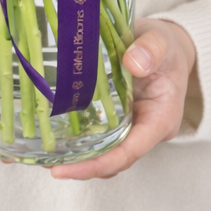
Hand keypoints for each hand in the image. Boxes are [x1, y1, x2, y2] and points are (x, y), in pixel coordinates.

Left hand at [50, 17, 196, 179]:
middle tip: (48, 164)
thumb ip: (152, 50)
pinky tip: (52, 132)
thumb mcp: (162, 42)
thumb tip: (133, 63)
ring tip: (43, 155)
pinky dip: (76, 135)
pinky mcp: (115, 116)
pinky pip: (97, 132)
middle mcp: (144, 130)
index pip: (129, 152)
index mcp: (160, 120)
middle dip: (81, 165)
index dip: (98, 163)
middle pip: (113, 158)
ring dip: (76, 155)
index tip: (68, 169)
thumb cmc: (166, 46)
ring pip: (103, 149)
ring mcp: (129, 125)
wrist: (163, 45)